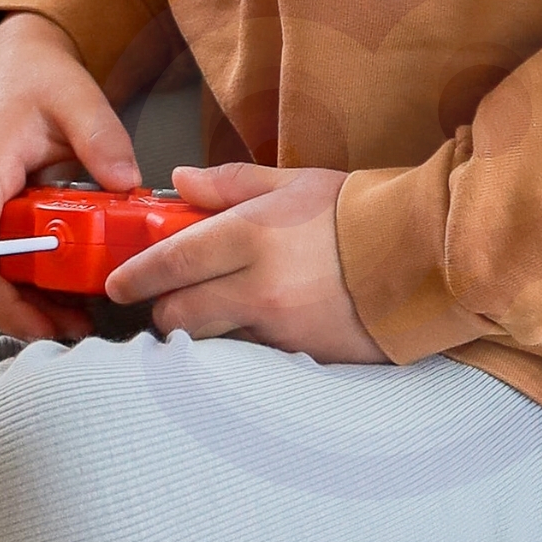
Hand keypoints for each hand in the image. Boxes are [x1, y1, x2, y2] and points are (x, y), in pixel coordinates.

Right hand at [0, 12, 141, 341]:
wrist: (19, 62)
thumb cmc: (39, 78)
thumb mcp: (76, 96)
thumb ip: (101, 136)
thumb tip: (125, 181)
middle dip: (13, 308)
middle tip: (69, 327)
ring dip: (27, 305)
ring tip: (80, 322)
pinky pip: (10, 263)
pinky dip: (35, 288)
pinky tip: (74, 300)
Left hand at [103, 164, 387, 361]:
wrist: (425, 256)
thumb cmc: (356, 211)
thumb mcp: (291, 181)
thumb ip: (229, 184)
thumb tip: (179, 181)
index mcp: (251, 235)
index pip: (172, 261)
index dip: (136, 275)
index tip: (116, 283)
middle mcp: (259, 287)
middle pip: (181, 316)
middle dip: (162, 313)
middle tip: (162, 303)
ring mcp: (283, 329)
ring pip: (213, 344)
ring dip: (199, 336)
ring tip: (203, 320)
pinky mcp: (306, 359)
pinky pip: (255, 360)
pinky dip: (243, 350)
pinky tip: (250, 335)